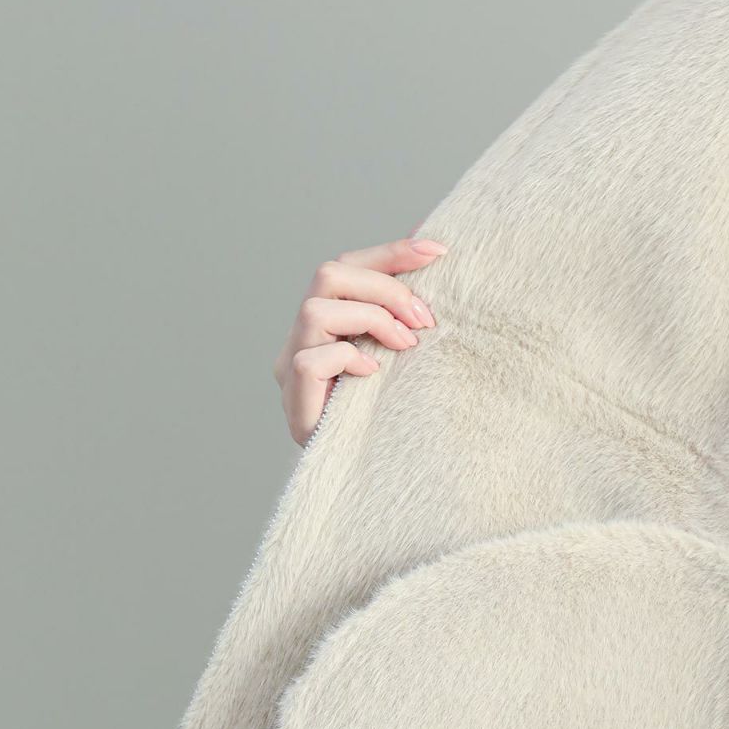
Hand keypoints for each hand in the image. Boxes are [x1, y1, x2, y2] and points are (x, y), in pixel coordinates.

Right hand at [273, 235, 447, 444]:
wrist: (373, 478)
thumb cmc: (391, 415)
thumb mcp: (404, 357)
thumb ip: (406, 316)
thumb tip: (435, 258)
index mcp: (327, 322)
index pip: (349, 267)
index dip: (391, 252)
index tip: (438, 251)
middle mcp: (302, 338)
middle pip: (328, 274)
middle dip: (385, 288)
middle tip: (424, 320)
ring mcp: (291, 368)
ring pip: (315, 310)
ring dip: (371, 319)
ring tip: (407, 347)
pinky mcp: (295, 401)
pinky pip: (310, 360)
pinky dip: (348, 358)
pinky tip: (375, 374)